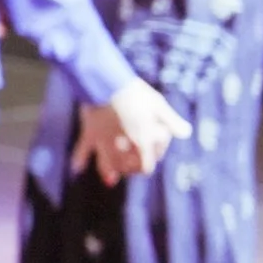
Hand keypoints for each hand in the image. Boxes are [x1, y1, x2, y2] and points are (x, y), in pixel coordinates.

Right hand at [75, 80, 190, 183]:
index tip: (154, 151)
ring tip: (111, 179)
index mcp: (142, 141)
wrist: (106, 83)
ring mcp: (104, 141)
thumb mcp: (159, 105)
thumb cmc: (136, 93)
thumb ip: (172, 122)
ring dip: (109, 172)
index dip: (152, 160)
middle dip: (131, 169)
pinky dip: (79, 160)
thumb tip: (186, 134)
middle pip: (127, 168)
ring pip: (106, 165)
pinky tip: (77, 168)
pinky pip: (83, 149)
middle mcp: (123, 146)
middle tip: (132, 167)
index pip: (148, 164)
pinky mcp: (89, 133)